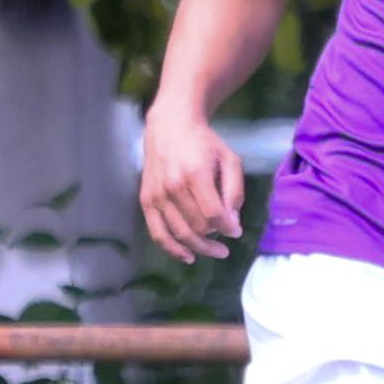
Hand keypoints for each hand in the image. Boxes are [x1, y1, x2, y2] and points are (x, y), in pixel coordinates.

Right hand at [140, 108, 244, 261]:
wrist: (170, 127)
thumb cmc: (204, 143)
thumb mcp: (230, 160)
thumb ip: (234, 191)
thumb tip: (232, 223)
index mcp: (195, 174)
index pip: (213, 214)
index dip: (228, 228)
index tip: (237, 232)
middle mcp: (172, 187)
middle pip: (197, 226)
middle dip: (216, 239)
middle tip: (227, 242)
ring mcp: (157, 195)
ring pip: (179, 233)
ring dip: (199, 247)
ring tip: (216, 251)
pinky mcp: (146, 200)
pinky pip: (157, 232)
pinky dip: (172, 249)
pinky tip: (188, 256)